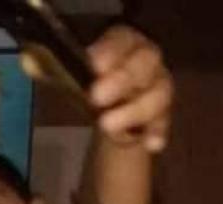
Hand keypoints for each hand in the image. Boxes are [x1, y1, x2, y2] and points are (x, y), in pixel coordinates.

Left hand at [87, 25, 173, 152]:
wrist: (109, 111)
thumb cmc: (93, 86)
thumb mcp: (81, 76)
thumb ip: (79, 73)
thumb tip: (59, 74)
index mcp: (124, 43)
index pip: (122, 40)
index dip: (110, 50)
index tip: (95, 65)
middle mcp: (147, 59)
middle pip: (144, 62)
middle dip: (122, 79)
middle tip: (97, 96)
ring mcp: (159, 85)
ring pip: (157, 93)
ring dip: (134, 110)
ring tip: (107, 125)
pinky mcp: (162, 113)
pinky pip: (162, 122)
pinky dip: (157, 132)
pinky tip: (151, 144)